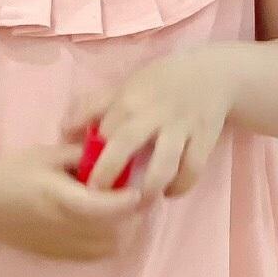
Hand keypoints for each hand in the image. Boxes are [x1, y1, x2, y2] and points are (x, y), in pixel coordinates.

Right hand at [0, 140, 151, 261]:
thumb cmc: (11, 173)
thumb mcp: (47, 154)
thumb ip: (82, 155)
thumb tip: (113, 154)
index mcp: (63, 200)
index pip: (109, 207)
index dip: (131, 199)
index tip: (141, 187)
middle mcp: (66, 228)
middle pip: (117, 231)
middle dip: (133, 216)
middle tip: (137, 197)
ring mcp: (62, 246)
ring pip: (110, 247)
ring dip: (124, 231)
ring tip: (123, 211)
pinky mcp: (58, 256)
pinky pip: (96, 255)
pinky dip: (110, 242)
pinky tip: (106, 226)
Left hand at [59, 45, 238, 203]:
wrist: (213, 74)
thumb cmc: (160, 83)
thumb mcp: (126, 87)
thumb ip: (95, 107)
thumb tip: (64, 131)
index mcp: (129, 100)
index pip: (101, 130)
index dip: (88, 155)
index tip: (80, 177)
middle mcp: (153, 113)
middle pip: (125, 145)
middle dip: (108, 172)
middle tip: (98, 195)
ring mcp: (180, 127)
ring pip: (164, 163)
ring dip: (149, 187)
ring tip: (139, 202)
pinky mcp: (204, 139)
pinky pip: (192, 169)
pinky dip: (180, 186)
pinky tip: (169, 192)